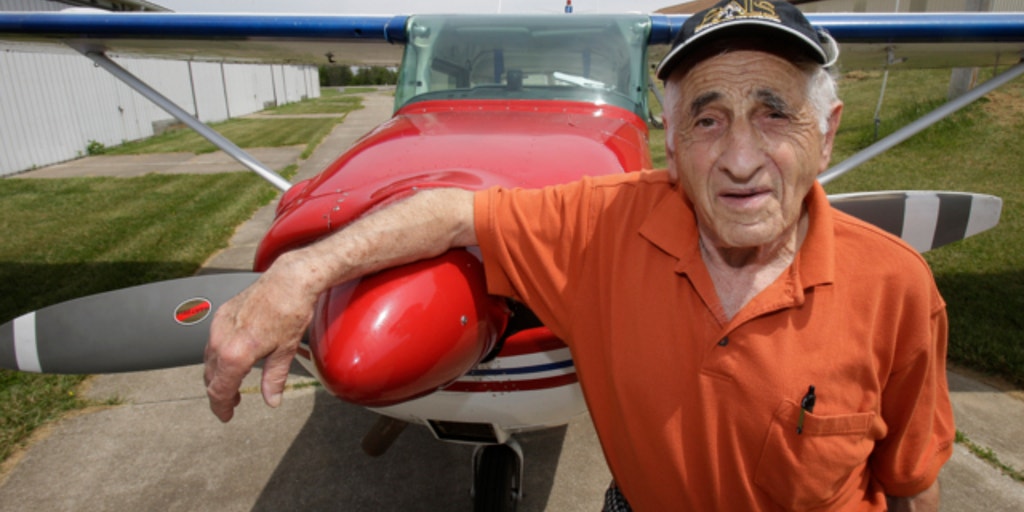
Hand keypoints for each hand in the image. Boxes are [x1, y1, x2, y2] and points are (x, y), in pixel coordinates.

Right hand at [204, 256, 317, 421]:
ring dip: (218, 375)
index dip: (221, 406)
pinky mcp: (221, 314)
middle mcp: (221, 340)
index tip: (226, 416)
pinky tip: (232, 360)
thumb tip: (272, 401)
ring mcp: (219, 325)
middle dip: (219, 393)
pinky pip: (213, 342)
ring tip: (232, 385)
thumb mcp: (284, 352)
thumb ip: (274, 379)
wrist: (288, 281)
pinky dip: (218, 356)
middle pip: (211, 377)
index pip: (220, 389)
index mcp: (236, 354)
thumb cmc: (290, 313)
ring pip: (209, 359)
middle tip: (231, 405)